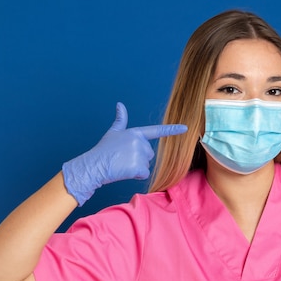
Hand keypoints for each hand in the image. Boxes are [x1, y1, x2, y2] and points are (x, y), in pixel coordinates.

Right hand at [62, 102, 187, 205]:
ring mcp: (140, 155)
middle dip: (139, 158)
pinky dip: (135, 175)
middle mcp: (140, 142)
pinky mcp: (139, 167)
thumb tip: (120, 104)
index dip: (172, 130)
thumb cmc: (103, 150)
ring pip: (146, 164)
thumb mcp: (113, 132)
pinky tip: (124, 171)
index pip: (157, 131)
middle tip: (123, 158)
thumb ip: (120, 119)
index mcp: (135, 133)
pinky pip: (143, 174)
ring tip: (122, 164)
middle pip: (149, 154)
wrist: (95, 165)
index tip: (185, 128)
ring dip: (136, 167)